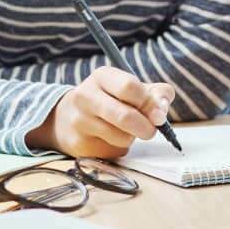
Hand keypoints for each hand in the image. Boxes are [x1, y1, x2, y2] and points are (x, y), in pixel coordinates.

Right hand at [29, 67, 174, 158]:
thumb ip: (156, 93)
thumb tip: (161, 112)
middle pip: (125, 116)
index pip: (129, 87)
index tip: (159, 115)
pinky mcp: (78, 144)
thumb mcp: (132, 88)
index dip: (149, 103)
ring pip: (121, 137)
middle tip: (151, 130)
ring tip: (125, 130)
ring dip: (132, 138)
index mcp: (102, 76)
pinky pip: (112, 152)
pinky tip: (110, 139)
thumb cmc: (110, 100)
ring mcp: (79, 121)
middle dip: (146, 127)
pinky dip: (119, 149)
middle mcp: (85, 96)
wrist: (68, 117)